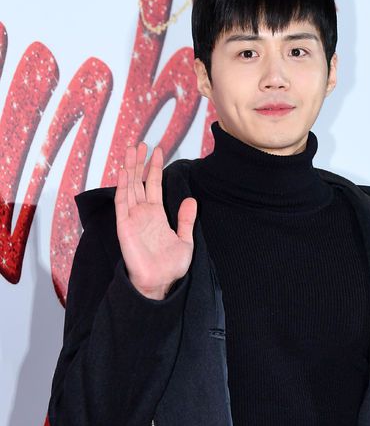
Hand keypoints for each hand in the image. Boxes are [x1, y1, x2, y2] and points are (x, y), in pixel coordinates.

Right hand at [114, 142, 196, 299]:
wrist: (160, 282)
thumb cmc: (170, 267)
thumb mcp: (185, 240)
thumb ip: (186, 219)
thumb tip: (191, 199)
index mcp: (157, 216)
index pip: (154, 186)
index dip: (155, 169)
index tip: (157, 151)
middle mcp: (143, 214)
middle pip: (139, 182)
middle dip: (140, 162)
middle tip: (141, 143)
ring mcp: (132, 218)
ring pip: (129, 187)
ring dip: (130, 168)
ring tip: (132, 149)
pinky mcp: (124, 226)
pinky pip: (122, 203)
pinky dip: (123, 186)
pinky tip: (125, 171)